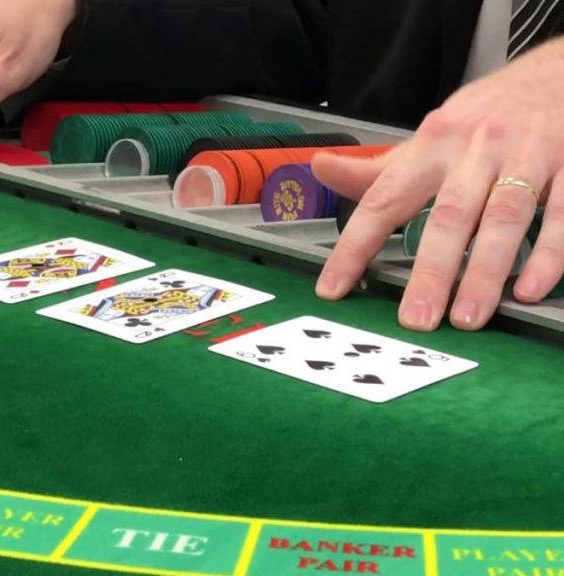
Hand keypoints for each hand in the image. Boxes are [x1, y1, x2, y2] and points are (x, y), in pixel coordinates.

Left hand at [311, 38, 563, 331]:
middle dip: (430, 270)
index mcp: (433, 143)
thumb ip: (380, 167)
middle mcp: (477, 148)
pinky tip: (530, 289)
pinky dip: (548, 254)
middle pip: (449, 214)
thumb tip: (320, 169)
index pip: (384, 198)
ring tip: (468, 317)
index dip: (355, 244)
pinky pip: (562, 213)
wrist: (559, 71)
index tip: (333, 287)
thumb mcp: (431, 135)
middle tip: (416, 318)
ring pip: (504, 217)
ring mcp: (528, 155)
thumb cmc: (488, 115)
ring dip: (485, 270)